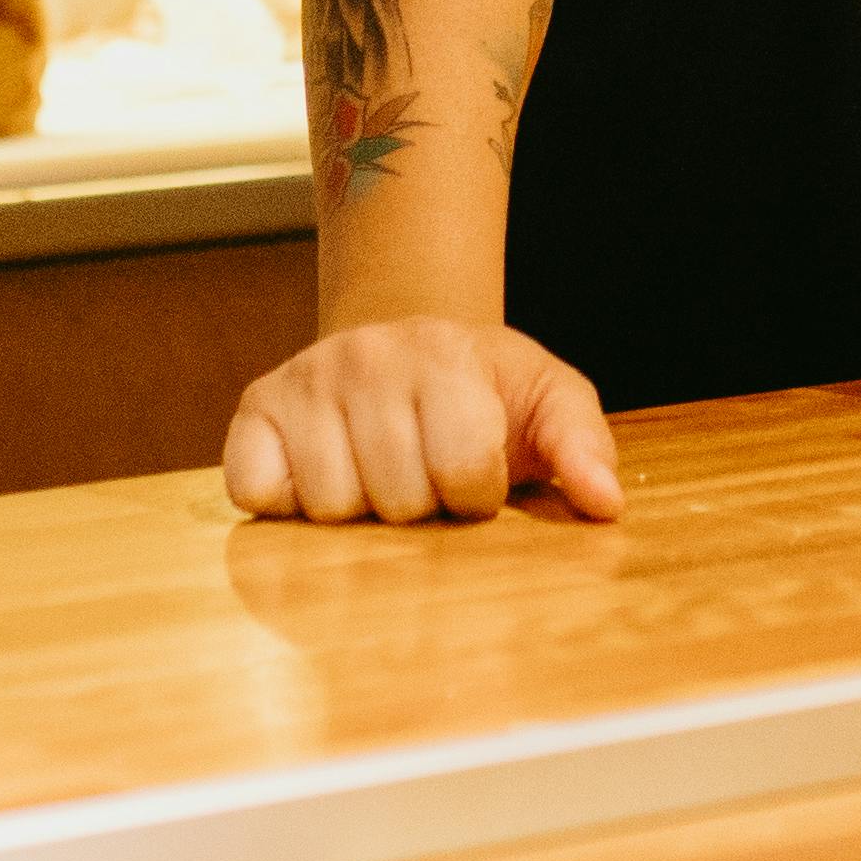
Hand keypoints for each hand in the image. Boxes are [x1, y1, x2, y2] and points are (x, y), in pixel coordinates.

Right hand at [222, 315, 625, 524]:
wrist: (410, 349)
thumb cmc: (483, 390)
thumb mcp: (548, 400)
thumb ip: (584, 445)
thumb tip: (606, 503)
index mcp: (447, 354)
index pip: (464, 471)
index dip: (476, 493)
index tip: (477, 473)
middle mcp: (367, 356)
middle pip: (396, 497)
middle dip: (420, 506)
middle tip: (423, 472)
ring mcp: (305, 380)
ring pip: (329, 505)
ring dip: (360, 511)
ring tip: (379, 473)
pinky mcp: (254, 410)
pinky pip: (257, 495)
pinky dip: (285, 502)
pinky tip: (322, 474)